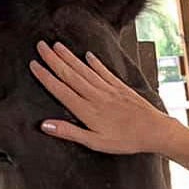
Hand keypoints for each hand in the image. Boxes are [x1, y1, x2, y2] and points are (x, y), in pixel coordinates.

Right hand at [29, 41, 175, 153]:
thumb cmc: (125, 141)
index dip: (46, 76)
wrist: (154, 131)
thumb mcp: (95, 142)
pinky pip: (104, 72)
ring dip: (69, 57)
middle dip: (53, 60)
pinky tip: (88, 55)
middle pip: (70, 75)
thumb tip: (45, 125)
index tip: (34, 64)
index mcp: (86, 110)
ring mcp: (108, 89)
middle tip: (40, 45)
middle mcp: (95, 95)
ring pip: (84, 70)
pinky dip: (95, 63)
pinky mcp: (120, 88)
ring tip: (57, 46)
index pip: (60, 89)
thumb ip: (70, 132)